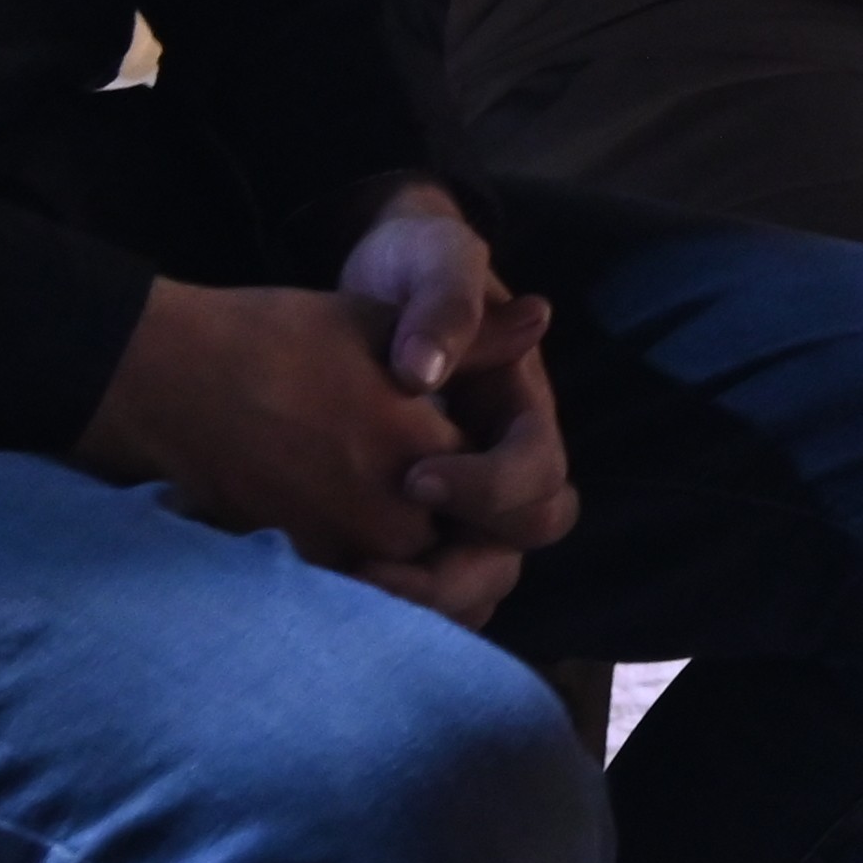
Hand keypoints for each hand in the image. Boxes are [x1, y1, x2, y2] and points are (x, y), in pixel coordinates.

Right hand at [73, 277, 463, 589]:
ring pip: (423, 592)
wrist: (170, 380)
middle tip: (468, 517)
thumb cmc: (275, 338)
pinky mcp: (297, 571)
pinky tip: (382, 561)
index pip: (502, 493)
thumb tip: (542, 317)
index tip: (478, 462)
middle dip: (480, 541)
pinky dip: (387, 595)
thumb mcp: (379, 323)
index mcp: (421, 452)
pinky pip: (368, 605)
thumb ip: (473, 340)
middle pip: (473, 556)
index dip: (499, 482)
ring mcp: (339, 552)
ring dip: (439, 577)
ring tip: (429, 538)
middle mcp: (389, 515)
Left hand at [339, 185, 574, 623]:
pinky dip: (387, 600)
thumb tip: (425, 371)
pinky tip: (325, 588)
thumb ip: (444, 307)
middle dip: (453, 572)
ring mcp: (461, 495)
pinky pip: (419, 579)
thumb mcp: (435, 262)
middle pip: (513, 549)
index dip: (486, 489)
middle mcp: (502, 463)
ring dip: (421, 600)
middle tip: (375, 567)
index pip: (537, 477)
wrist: (379, 271)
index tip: (413, 476)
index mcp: (521, 408)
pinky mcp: (414, 515)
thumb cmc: (416, 261)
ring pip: (470, 581)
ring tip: (348, 590)